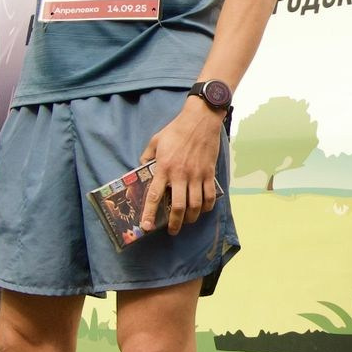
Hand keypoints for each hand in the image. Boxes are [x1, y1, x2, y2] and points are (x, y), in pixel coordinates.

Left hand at [139, 99, 223, 234]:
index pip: (155, 196)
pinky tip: (202, 210)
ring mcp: (197, 175)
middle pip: (179, 207)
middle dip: (175, 223)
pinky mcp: (209, 173)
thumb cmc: (176, 130)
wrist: (200, 120)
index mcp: (164, 168)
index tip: (146, 226)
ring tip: (187, 222)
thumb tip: (142, 169)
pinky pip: (210, 196)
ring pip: (195, 205)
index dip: (149, 213)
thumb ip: (147, 156)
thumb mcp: (155, 141)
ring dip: (191, 218)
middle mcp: (180, 175)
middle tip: (172, 231)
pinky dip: (207, 207)